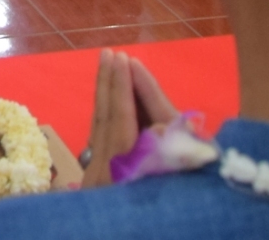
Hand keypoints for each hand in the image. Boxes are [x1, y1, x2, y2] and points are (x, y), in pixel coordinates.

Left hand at [83, 50, 179, 187]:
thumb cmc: (167, 216)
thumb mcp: (172, 185)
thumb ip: (165, 155)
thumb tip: (161, 125)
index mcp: (122, 169)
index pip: (122, 119)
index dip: (124, 88)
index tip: (125, 58)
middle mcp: (103, 171)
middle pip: (106, 120)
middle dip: (110, 84)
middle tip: (110, 53)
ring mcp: (95, 179)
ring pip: (100, 129)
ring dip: (106, 97)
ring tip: (107, 67)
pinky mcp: (95, 185)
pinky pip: (101, 141)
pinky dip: (107, 119)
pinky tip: (109, 105)